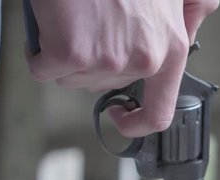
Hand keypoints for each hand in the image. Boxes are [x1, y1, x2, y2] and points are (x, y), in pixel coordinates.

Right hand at [26, 0, 218, 137]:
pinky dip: (37, 51)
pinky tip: (48, 24)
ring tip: (72, 17)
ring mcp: (108, 59)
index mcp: (171, 48)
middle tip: (86, 25)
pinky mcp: (72, 53)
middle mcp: (144, 59)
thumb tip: (172, 46)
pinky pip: (42, 69)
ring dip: (63, 53)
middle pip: (103, 86)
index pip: (159, 113)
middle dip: (89, 61)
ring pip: (71, 78)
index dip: (134, 122)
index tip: (119, 114)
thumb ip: (182, 21)